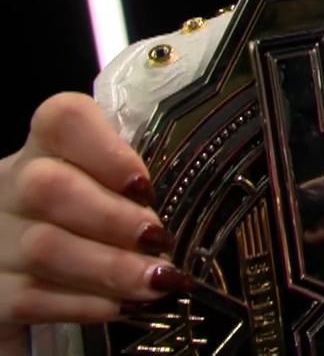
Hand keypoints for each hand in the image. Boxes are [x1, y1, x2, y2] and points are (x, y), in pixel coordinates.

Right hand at [0, 94, 189, 353]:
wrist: (17, 265)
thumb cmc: (82, 216)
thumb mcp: (104, 187)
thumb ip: (134, 185)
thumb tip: (203, 198)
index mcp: (46, 148)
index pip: (63, 119)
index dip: (105, 149)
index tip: (143, 184)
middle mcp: (12, 186)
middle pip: (48, 187)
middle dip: (113, 218)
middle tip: (159, 239)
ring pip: (44, 247)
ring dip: (110, 267)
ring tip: (156, 280)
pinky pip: (34, 298)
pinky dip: (85, 304)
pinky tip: (122, 305)